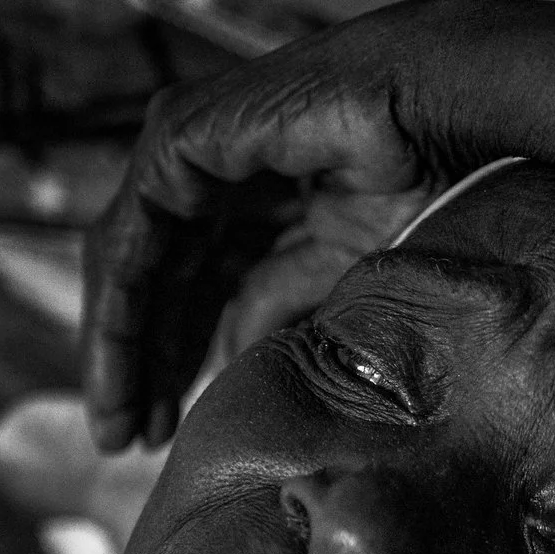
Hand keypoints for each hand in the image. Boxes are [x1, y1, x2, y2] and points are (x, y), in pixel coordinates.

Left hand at [82, 0, 466, 449]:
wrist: (433, 113)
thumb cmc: (407, 176)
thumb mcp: (332, 268)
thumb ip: (276, 306)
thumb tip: (231, 357)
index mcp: (239, 198)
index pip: (185, 288)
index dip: (172, 359)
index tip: (157, 431)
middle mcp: (199, 172)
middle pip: (148, 283)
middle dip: (140, 364)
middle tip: (126, 440)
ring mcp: (181, 151)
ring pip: (127, 266)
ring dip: (121, 348)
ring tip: (120, 420)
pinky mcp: (175, 140)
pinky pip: (130, 239)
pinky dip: (120, 307)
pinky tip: (124, 368)